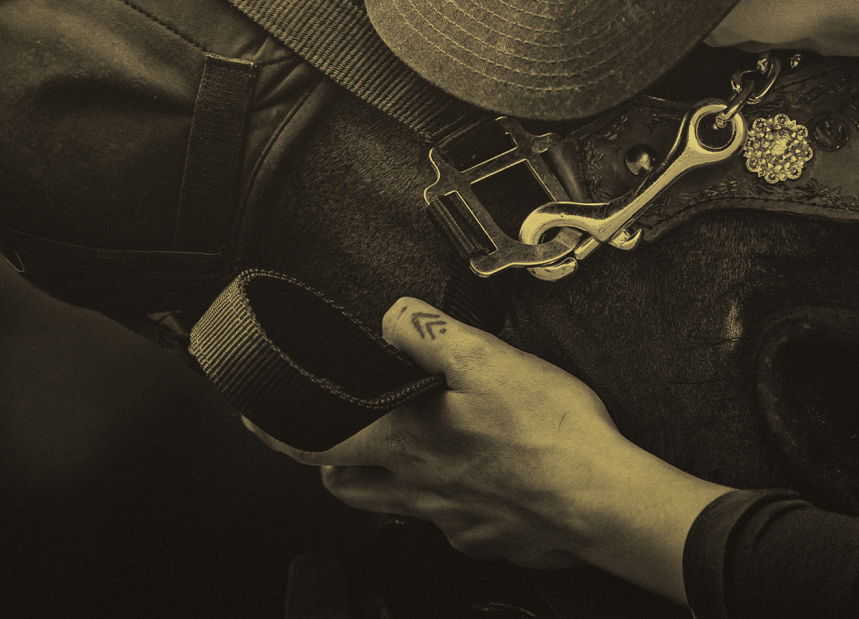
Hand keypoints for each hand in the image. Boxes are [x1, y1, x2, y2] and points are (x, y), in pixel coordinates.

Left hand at [246, 297, 727, 600]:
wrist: (604, 501)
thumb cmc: (550, 435)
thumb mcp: (483, 359)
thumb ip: (424, 333)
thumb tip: (389, 318)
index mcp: (405, 445)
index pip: (315, 444)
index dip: (275, 431)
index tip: (254, 419)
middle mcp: (418, 492)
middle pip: (346, 484)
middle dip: (331, 459)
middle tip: (335, 434)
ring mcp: (453, 523)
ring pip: (395, 505)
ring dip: (387, 480)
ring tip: (405, 451)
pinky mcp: (490, 540)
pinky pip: (450, 522)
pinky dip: (449, 498)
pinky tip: (476, 476)